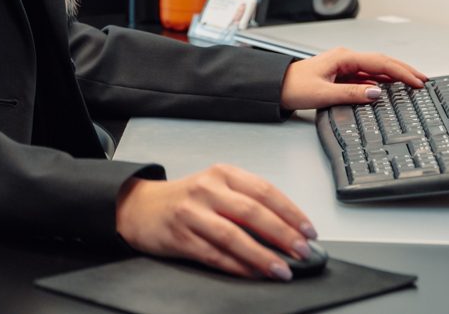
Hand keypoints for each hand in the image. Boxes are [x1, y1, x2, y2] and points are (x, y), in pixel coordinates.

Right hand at [114, 165, 317, 280]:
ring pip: (234, 236)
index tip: (308, 230)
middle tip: (302, 251)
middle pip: (252, 212)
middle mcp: (207, 189)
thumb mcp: (217, 188)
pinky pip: (215, 255)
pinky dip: (238, 266)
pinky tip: (254, 273)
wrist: (140, 207)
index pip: (264, 190)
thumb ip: (247, 202)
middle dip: (282, 234)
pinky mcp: (180, 236)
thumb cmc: (186, 199)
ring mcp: (192, 213)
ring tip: (282, 269)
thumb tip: (287, 229)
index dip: (290, 212)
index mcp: (222, 173)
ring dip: (262, 255)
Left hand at [279, 47, 426, 111]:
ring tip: (412, 83)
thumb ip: (351, 94)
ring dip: (394, 75)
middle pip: (382, 61)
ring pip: (376, 68)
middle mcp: (345, 58)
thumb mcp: (324, 94)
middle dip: (404, 70)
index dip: (402, 72)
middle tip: (423, 80)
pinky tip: (389, 88)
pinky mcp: (341, 74)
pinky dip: (381, 81)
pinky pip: (366, 75)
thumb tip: (376, 94)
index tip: (417, 81)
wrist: (275, 87)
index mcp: (343, 57)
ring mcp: (344, 65)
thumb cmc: (294, 87)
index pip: (380, 62)